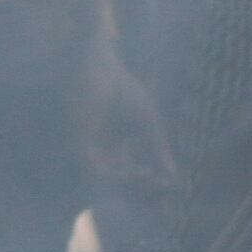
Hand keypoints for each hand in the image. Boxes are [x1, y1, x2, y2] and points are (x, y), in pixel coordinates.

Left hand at [80, 33, 179, 193]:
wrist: (99, 67)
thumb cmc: (123, 89)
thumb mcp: (148, 123)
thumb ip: (157, 149)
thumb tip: (172, 175)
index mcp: (115, 145)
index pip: (132, 171)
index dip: (152, 180)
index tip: (173, 184)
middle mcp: (100, 149)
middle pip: (120, 177)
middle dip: (143, 184)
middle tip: (164, 185)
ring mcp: (88, 146)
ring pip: (109, 178)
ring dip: (133, 181)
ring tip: (153, 174)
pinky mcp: (79, 142)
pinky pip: (98, 170)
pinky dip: (121, 174)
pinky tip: (144, 170)